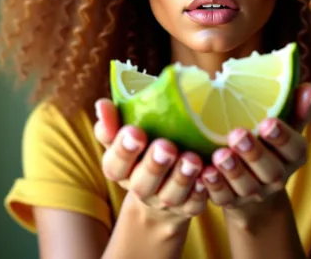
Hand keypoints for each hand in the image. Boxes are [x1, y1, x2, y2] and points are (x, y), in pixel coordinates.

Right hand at [93, 99, 207, 224]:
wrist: (160, 188)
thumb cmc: (141, 150)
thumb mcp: (124, 136)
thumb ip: (112, 122)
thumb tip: (102, 105)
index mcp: (120, 170)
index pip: (115, 165)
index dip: (123, 150)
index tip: (134, 131)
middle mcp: (141, 189)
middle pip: (143, 183)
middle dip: (154, 165)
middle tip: (166, 146)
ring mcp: (165, 201)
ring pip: (171, 195)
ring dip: (181, 178)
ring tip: (192, 159)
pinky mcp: (188, 207)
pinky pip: (195, 204)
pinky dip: (201, 191)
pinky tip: (208, 174)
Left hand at [201, 83, 310, 218]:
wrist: (255, 185)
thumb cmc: (270, 144)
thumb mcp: (285, 126)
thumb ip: (296, 108)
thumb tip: (307, 86)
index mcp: (292, 157)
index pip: (295, 149)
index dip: (283, 137)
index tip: (267, 121)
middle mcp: (276, 178)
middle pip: (270, 170)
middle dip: (254, 153)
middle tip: (237, 134)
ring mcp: (254, 193)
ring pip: (246, 186)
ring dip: (232, 171)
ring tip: (219, 154)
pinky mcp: (231, 202)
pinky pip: (223, 199)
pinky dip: (213, 187)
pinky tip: (204, 173)